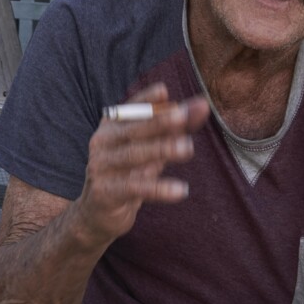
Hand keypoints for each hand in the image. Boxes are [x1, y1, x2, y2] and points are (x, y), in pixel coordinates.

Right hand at [74, 83, 208, 247]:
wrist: (100, 213)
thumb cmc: (130, 172)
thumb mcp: (154, 147)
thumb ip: (177, 126)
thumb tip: (203, 105)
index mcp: (112, 125)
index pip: (130, 107)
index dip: (146, 99)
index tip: (164, 90)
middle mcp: (102, 142)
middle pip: (133, 130)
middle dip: (158, 122)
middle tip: (182, 116)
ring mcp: (100, 166)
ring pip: (133, 156)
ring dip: (161, 150)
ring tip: (188, 148)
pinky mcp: (105, 192)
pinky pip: (134, 188)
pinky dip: (159, 188)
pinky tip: (181, 190)